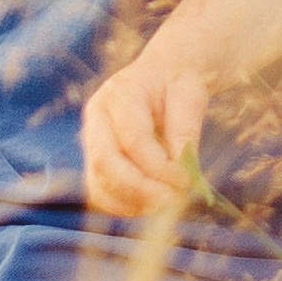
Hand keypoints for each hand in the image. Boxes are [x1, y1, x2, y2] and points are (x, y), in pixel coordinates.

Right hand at [82, 36, 216, 217]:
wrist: (162, 75)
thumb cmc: (177, 82)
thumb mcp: (190, 94)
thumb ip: (185, 130)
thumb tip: (183, 170)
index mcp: (119, 94)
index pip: (133, 139)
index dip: (159, 167)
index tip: (186, 181)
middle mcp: (96, 118)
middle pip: (105, 163)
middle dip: (140, 189)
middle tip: (174, 200)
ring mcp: (91, 141)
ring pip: (99, 183)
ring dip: (133, 201)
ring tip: (168, 203)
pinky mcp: (95, 161)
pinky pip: (101, 193)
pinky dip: (125, 206)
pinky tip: (152, 204)